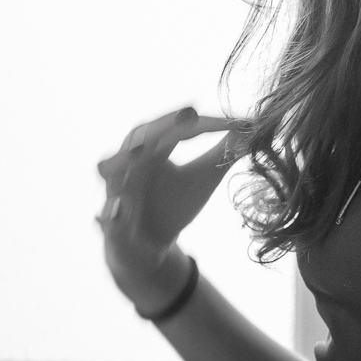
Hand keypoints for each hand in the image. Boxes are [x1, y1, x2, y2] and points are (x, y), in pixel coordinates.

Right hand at [96, 107, 241, 315]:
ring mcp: (117, 194)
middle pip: (143, 137)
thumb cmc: (175, 205)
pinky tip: (118, 210)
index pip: (179, 129)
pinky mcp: (113, 228)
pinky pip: (108, 219)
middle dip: (166, 124)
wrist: (148, 250)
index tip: (239, 122)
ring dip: (126, 160)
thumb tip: (252, 126)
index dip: (208, 123)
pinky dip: (111, 214)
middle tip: (191, 111)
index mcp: (154, 150)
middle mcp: (131, 165)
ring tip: (143, 150)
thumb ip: (224, 152)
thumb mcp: (204, 178)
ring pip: (114, 172)